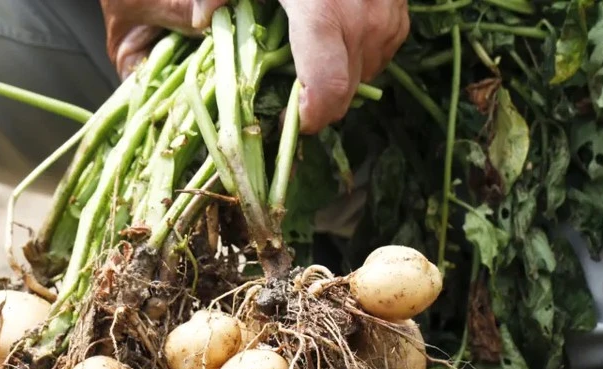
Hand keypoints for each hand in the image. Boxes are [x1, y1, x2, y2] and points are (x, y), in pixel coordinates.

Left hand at [101, 0, 409, 133]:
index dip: (312, 117)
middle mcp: (360, 18)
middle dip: (322, 105)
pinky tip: (339, 44)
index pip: (328, 88)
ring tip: (314, 68)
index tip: (292, 123)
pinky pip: (384, 50)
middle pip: (347, 90)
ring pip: (368, 72)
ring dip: (342, 80)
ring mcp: (385, 14)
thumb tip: (203, 21)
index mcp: (321, 12)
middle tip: (296, 104)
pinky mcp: (399, 9)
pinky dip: (362, 56)